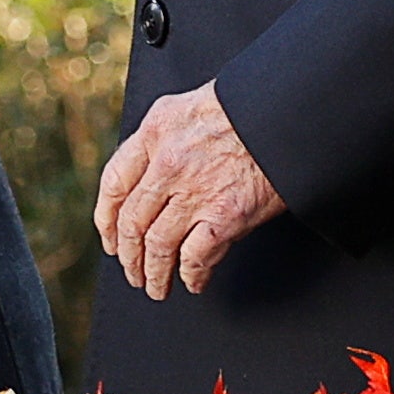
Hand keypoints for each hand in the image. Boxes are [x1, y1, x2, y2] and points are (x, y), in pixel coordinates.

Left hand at [94, 83, 286, 300]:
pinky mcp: (224, 216)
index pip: (114, 182)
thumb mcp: (190, 107)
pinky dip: (191, 275)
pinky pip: (195, 257)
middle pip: (132, 221)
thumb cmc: (247, 108)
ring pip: (158, 246)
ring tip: (157, 286)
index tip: (110, 238)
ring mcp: (195, 192)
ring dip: (154, 273)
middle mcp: (167, 163)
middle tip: (132, 271)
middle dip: (129, 255)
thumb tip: (150, 172)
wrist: (287, 115)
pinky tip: (193, 282)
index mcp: (155, 131)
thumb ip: (165, 137)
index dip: (107, 218)